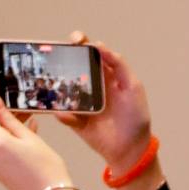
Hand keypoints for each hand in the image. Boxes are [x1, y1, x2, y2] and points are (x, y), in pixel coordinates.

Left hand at [0, 100, 77, 189]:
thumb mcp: (30, 138)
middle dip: (4, 120)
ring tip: (31, 129)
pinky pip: (0, 153)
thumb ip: (10, 120)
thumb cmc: (47, 168)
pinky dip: (10, 145)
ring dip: (9, 133)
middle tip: (24, 115)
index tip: (0, 99)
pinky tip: (27, 143)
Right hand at [55, 33, 156, 179]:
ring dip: (56, 85)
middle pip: (73, 67)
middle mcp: (91, 86)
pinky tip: (62, 113)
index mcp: (106, 75)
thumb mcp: (133, 87)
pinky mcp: (75, 121)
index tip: (75, 39)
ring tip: (52, 82)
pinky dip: (62, 114)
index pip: (91, 54)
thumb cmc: (136, 117)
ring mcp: (81, 103)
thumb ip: (120, 65)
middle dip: (63, 59)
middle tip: (57, 54)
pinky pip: (63, 114)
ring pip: (63, 89)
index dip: (82, 43)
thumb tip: (99, 45)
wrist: (131, 150)